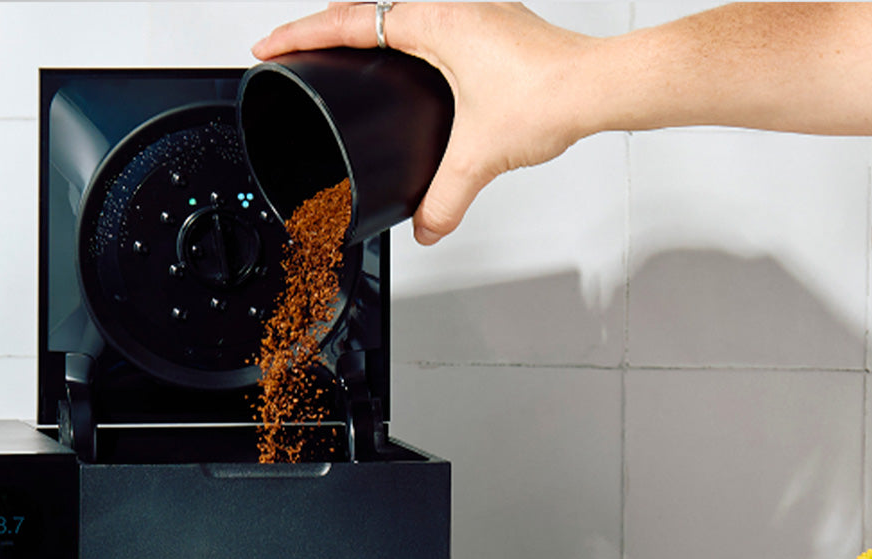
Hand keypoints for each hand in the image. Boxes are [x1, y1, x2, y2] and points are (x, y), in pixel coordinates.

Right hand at [252, 3, 598, 243]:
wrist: (599, 85)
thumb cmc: (550, 94)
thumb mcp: (480, 156)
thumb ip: (444, 198)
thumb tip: (425, 225)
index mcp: (438, 22)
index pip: (352, 22)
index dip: (303, 36)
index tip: (272, 46)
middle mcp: (456, 9)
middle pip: (372, 8)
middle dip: (326, 26)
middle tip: (296, 44)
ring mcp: (477, 17)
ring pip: (405, 12)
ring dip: (368, 28)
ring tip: (340, 48)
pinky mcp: (494, 33)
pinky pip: (433, 26)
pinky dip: (405, 41)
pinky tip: (409, 65)